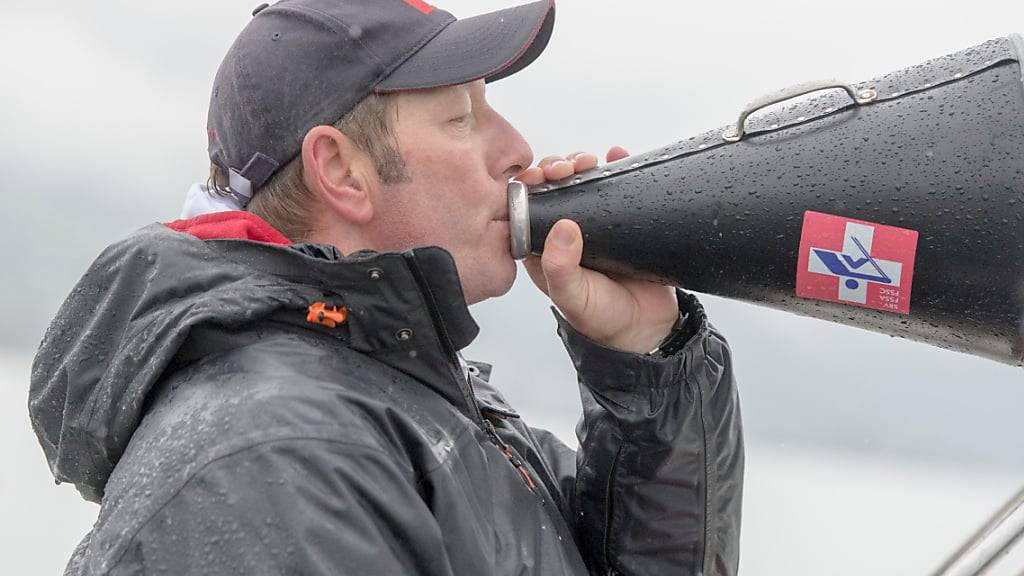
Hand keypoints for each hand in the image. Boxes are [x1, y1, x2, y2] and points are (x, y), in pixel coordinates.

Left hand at [516, 148, 679, 353]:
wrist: (647, 329)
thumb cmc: (602, 318)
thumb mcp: (573, 297)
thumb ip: (561, 268)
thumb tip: (563, 227)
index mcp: (543, 249)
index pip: (528, 207)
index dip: (531, 185)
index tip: (542, 175)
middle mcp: (565, 233)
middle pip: (555, 188)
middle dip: (559, 169)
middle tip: (569, 168)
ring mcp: (594, 224)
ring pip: (583, 182)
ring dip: (584, 165)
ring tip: (591, 161)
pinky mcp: (624, 219)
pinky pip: (618, 186)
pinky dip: (618, 166)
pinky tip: (618, 156)